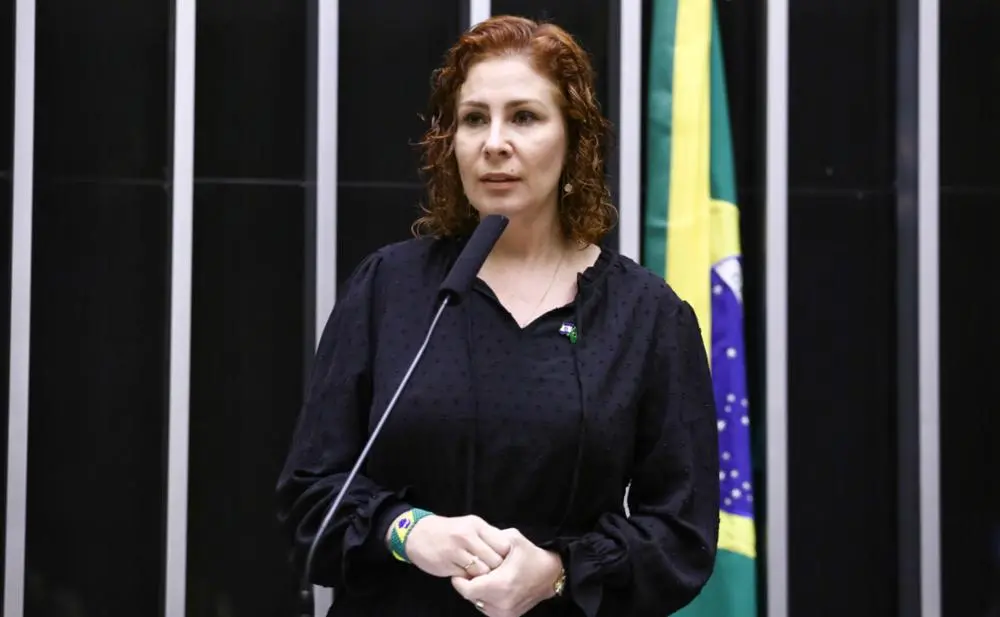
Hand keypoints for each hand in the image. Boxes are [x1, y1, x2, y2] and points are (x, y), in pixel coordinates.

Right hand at [394, 514, 510, 578]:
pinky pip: (467, 577)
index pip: (503, 544)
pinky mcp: (446, 564)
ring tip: (480, 575)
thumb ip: (487, 536)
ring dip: (483, 576)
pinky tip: (467, 575)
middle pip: (495, 560)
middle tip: (494, 572)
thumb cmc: (449, 531)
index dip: (506, 556)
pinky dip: (470, 579)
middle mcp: (467, 536)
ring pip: (482, 571)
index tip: (504, 561)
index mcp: (476, 525)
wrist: (417, 534)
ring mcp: (456, 550)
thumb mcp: (469, 525)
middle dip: (497, 569)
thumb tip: (508, 551)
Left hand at [450, 528, 563, 616]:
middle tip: (472, 572)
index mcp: (501, 585)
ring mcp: (506, 612)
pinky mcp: (510, 616)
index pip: (468, 590)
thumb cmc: (531, 555)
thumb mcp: (512, 538)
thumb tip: (474, 541)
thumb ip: (491, 538)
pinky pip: (488, 609)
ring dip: (477, 592)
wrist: (551, 574)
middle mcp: (502, 603)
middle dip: (469, 584)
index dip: (460, 581)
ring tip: (484, 579)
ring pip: (479, 604)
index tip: (460, 571)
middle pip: (471, 597)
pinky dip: (486, 599)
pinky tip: (492, 587)